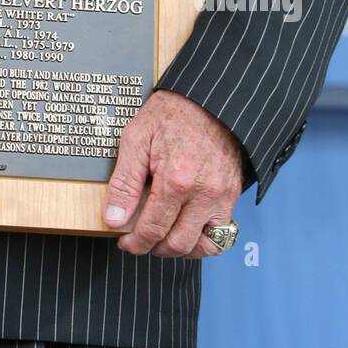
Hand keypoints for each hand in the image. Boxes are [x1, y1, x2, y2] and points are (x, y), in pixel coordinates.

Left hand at [102, 89, 243, 258]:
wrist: (208, 98)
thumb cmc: (171, 114)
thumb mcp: (136, 139)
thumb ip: (124, 183)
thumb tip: (114, 218)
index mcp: (177, 180)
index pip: (153, 229)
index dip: (135, 242)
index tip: (125, 241)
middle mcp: (204, 193)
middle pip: (178, 244)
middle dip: (154, 249)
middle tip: (140, 241)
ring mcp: (222, 196)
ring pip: (204, 246)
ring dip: (180, 249)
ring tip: (163, 238)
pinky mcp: (232, 194)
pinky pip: (223, 233)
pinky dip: (204, 240)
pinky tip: (187, 230)